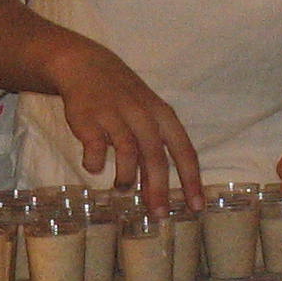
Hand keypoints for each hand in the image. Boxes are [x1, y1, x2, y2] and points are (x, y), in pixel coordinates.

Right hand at [47, 33, 200, 208]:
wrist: (85, 65)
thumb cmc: (122, 98)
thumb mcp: (145, 117)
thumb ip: (151, 152)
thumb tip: (156, 195)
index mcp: (163, 115)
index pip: (184, 151)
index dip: (192, 181)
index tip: (196, 207)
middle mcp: (142, 115)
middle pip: (156, 157)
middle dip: (159, 190)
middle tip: (159, 214)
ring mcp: (115, 116)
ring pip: (127, 153)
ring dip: (125, 178)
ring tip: (122, 188)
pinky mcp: (88, 119)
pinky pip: (94, 150)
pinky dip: (94, 164)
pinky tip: (93, 166)